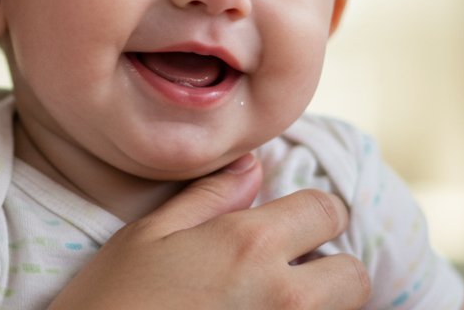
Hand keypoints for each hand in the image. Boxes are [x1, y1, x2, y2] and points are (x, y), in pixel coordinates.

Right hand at [50, 154, 369, 308]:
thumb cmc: (110, 302)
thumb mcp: (146, 236)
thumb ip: (207, 198)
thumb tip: (252, 168)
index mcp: (250, 244)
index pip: (328, 211)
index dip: (312, 215)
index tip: (291, 228)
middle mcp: (283, 295)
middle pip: (354, 275)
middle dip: (329, 270)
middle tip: (287, 276)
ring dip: (317, 305)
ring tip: (267, 304)